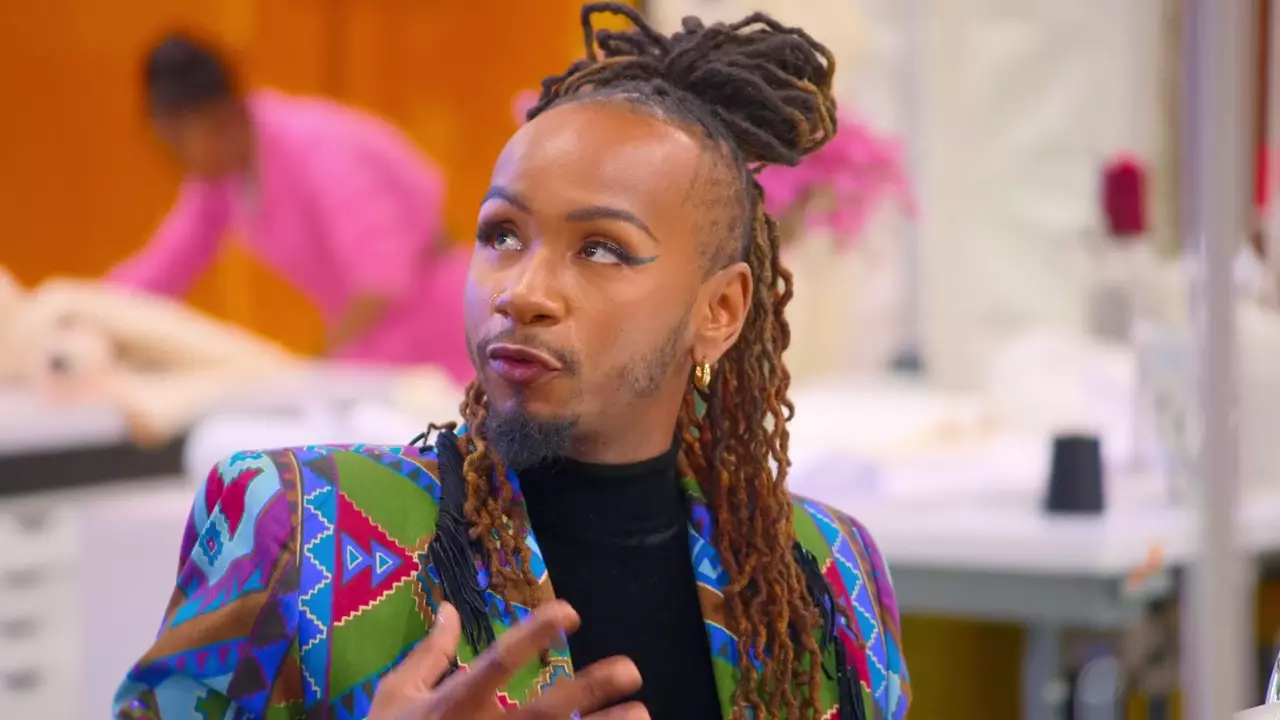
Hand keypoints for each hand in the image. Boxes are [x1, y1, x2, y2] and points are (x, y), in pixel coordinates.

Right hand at [368, 600, 647, 719]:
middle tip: (631, 670)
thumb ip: (429, 653)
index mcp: (453, 705)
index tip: (570, 611)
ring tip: (642, 714)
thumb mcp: (396, 695)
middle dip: (588, 690)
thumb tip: (452, 608)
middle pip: (545, 713)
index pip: (498, 663)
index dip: (534, 635)